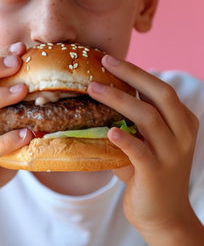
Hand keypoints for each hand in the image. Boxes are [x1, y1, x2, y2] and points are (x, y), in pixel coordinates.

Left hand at [88, 55, 200, 243]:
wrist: (164, 216)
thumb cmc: (148, 172)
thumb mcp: (147, 140)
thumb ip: (133, 120)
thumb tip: (100, 92)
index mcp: (182, 121)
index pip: (161, 89)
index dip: (137, 72)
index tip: (111, 60)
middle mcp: (182, 134)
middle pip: (161, 95)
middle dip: (132, 74)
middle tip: (105, 62)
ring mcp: (171, 154)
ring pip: (148, 118)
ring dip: (119, 100)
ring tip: (94, 89)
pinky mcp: (156, 173)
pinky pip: (140, 151)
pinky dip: (124, 139)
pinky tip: (109, 131)